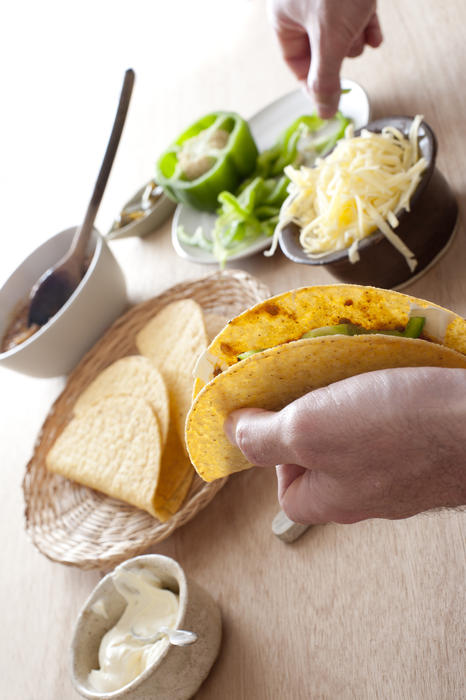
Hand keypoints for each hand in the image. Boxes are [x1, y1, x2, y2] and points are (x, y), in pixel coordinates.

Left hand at [224, 367, 465, 523]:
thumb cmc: (394, 429)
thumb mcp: (308, 430)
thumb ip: (263, 436)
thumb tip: (230, 431)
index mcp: (332, 500)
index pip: (287, 490)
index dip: (276, 452)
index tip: (286, 416)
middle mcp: (368, 496)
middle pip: (323, 462)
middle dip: (316, 420)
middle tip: (325, 389)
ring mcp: (403, 477)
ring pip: (359, 444)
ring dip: (351, 407)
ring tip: (358, 380)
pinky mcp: (429, 454)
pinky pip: (393, 431)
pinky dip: (386, 405)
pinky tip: (393, 384)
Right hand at [267, 0, 382, 116]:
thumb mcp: (330, 39)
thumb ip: (326, 79)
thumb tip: (324, 112)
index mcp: (284, 17)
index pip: (295, 63)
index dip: (314, 83)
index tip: (332, 97)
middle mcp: (300, 6)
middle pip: (319, 49)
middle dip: (338, 54)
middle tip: (348, 46)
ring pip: (339, 32)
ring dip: (353, 37)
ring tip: (361, 25)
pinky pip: (354, 14)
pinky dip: (365, 25)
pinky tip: (375, 31)